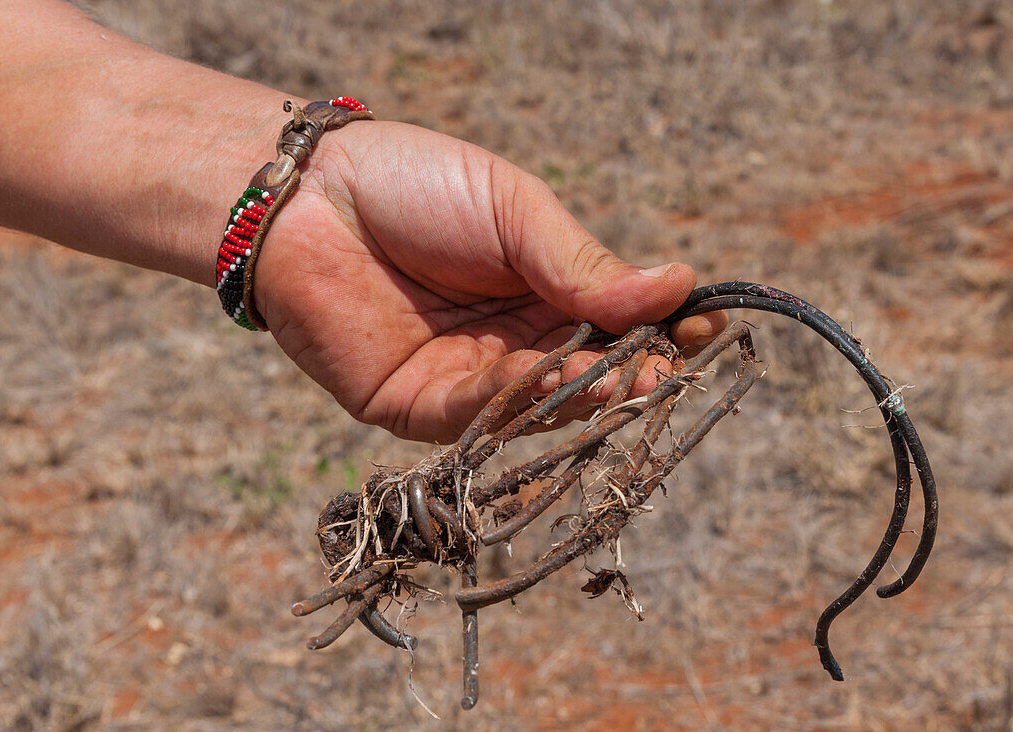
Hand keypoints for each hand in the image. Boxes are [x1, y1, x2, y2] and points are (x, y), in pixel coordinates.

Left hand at [255, 121, 725, 441]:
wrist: (309, 198)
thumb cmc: (416, 188)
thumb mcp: (514, 213)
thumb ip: (583, 262)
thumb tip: (678, 286)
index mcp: (547, 291)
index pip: (623, 324)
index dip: (664, 331)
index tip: (702, 327)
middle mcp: (518, 344)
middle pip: (593, 373)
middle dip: (635, 374)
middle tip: (671, 368)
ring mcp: (474, 382)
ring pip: (546, 404)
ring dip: (588, 393)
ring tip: (628, 376)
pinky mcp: (423, 409)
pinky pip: (484, 416)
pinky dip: (521, 400)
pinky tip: (560, 377)